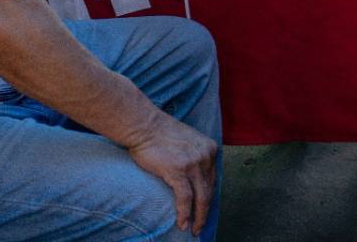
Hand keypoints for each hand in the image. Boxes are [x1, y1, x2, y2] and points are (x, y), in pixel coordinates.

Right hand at [127, 112, 217, 235]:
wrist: (144, 126)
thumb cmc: (160, 134)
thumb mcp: (187, 143)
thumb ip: (195, 158)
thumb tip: (194, 180)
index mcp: (210, 149)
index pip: (212, 180)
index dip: (208, 197)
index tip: (203, 210)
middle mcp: (206, 156)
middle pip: (209, 190)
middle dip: (204, 211)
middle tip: (199, 226)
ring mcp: (193, 164)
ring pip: (201, 198)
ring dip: (198, 217)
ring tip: (193, 229)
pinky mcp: (178, 171)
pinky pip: (185, 198)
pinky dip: (185, 213)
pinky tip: (182, 223)